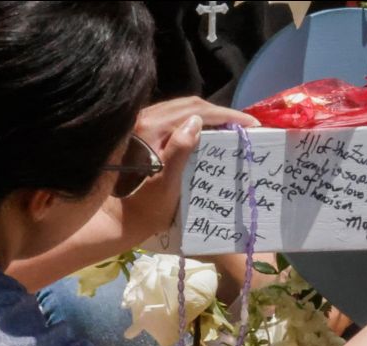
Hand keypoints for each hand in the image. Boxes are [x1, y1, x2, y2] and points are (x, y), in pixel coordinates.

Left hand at [107, 97, 258, 241]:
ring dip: (207, 116)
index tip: (250, 123)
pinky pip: (173, 117)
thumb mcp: (165, 184)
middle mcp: (144, 119)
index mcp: (151, 129)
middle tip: (244, 125)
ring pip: (181, 109)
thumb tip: (196, 123)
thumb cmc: (144, 208)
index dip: (225, 115)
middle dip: (219, 113)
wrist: (116, 218)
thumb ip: (179, 150)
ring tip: (230, 127)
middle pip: (189, 105)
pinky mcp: (142, 133)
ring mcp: (142, 124)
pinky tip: (207, 132)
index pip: (195, 112)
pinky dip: (193, 121)